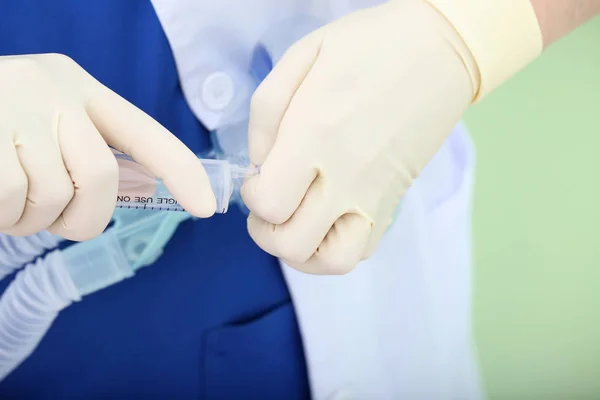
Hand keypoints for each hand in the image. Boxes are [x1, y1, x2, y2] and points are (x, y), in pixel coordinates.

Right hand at [0, 53, 214, 239]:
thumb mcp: (46, 127)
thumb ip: (85, 153)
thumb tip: (130, 193)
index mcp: (79, 88)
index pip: (147, 134)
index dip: (182, 172)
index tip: (207, 208)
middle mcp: (53, 88)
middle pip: (103, 177)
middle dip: (84, 217)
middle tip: (55, 222)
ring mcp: (16, 106)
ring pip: (56, 194)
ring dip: (34, 219)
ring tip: (12, 204)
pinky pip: (11, 198)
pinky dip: (3, 216)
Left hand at [241, 0, 477, 273]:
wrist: (440, 49)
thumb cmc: (368, 46)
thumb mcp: (302, 56)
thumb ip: (267, 112)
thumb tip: (258, 161)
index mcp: (315, 137)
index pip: (268, 204)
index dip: (251, 195)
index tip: (259, 174)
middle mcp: (344, 177)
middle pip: (292, 243)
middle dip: (266, 232)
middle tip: (268, 203)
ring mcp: (373, 195)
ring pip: (331, 261)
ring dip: (302, 252)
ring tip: (295, 224)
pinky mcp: (393, 201)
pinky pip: (363, 249)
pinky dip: (337, 247)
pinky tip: (328, 220)